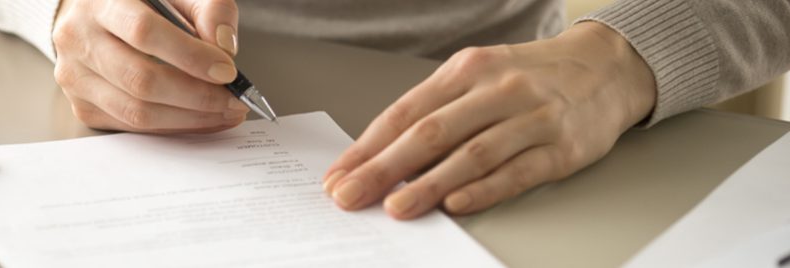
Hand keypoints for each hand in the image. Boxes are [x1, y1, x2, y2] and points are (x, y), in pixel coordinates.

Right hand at [52, 0, 247, 132]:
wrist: (92, 14)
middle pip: (141, 80)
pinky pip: (132, 127)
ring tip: (224, 112)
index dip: (190, 56)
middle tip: (234, 100)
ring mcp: (75, 77)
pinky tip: (200, 119)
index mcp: (101, 1)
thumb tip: (224, 49)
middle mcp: (78, 39)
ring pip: (137, 112)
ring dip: (189, 118)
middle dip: (197, 96)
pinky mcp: (83, 106)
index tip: (227, 71)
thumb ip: (209, 8)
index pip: (144, 32)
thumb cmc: (141, 2)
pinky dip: (173, 127)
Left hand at [322, 23, 656, 218]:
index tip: (339, 174)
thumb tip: (383, 157)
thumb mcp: (478, 76)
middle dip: (384, 168)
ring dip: (429, 185)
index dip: (367, 146)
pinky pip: (516, 172)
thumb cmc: (529, 76)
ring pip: (471, 155)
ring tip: (396, 207)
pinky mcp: (562, 148)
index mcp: (467, 69)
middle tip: (351, 194)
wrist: (606, 67)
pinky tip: (456, 204)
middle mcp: (497, 90)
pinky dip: (484, 190)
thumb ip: (436, 111)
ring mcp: (532, 118)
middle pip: (430, 133)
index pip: (405, 111)